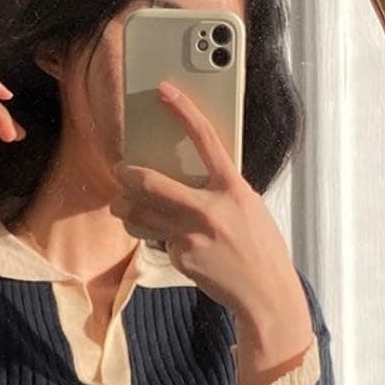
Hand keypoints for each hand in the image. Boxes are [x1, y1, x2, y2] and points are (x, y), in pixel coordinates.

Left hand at [112, 81, 304, 327]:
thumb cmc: (259, 246)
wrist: (264, 292)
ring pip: (140, 214)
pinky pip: (156, 239)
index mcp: (232, 187)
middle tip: (119, 171)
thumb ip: (219, 190)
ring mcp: (192, 235)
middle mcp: (210, 208)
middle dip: (127, 175)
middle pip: (152, 183)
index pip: (205, 139)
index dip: (183, 111)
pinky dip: (154, 237)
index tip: (164, 91)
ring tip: (120, 206)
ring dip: (124, 209)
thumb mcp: (247, 207)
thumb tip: (189, 176)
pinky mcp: (181, 257)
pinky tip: (167, 241)